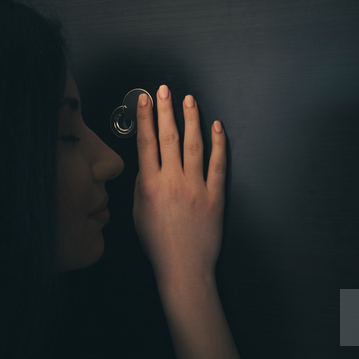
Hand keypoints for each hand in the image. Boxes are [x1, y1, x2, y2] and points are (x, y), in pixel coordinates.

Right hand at [132, 85, 226, 285]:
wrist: (184, 267)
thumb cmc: (160, 245)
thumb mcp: (139, 213)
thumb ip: (143, 186)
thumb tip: (148, 165)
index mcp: (151, 186)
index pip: (146, 143)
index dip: (144, 118)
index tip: (143, 100)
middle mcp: (173, 182)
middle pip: (169, 137)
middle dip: (165, 109)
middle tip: (164, 90)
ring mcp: (196, 187)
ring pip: (194, 145)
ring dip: (191, 119)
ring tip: (189, 101)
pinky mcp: (215, 195)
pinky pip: (218, 164)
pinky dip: (218, 144)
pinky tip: (216, 128)